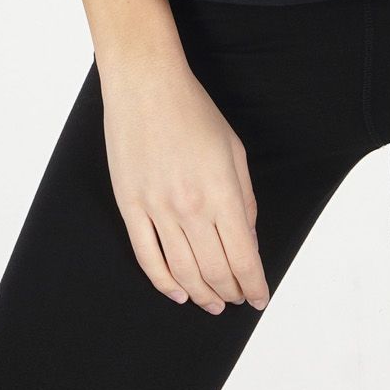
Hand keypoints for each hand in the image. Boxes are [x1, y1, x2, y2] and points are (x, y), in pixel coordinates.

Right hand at [99, 53, 270, 313]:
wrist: (146, 85)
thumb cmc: (194, 111)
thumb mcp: (234, 150)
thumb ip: (244, 198)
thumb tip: (248, 238)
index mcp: (221, 191)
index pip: (244, 256)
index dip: (254, 284)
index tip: (260, 297)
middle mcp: (190, 207)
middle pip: (214, 270)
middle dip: (230, 292)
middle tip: (238, 300)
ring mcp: (156, 209)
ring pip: (182, 271)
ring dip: (202, 294)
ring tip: (214, 304)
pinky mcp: (130, 207)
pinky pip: (147, 257)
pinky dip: (164, 283)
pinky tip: (178, 293)